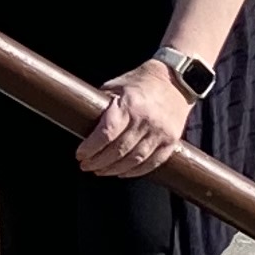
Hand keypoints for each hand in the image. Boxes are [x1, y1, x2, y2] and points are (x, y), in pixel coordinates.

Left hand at [75, 59, 194, 178]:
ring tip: (100, 171)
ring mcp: (160, 132)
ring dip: (114, 169)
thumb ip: (102, 105)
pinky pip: (152, 163)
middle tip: (86, 165)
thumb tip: (81, 122)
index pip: (107, 133)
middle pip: (118, 150)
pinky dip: (135, 171)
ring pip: (134, 160)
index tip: (80, 154)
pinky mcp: (171, 141)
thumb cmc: (139, 83)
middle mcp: (145, 119)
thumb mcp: (116, 86)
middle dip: (98, 162)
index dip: (91, 148)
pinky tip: (121, 173)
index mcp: (129, 104)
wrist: (175, 81)